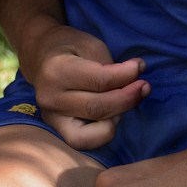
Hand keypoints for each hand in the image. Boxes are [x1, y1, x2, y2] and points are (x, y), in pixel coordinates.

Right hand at [20, 22, 149, 151]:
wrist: (41, 57)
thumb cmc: (70, 47)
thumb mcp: (90, 45)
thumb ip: (110, 65)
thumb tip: (135, 82)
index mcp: (56, 71)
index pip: (99, 81)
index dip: (125, 76)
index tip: (140, 67)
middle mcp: (50, 99)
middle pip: (98, 108)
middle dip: (128, 99)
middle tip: (145, 87)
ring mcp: (52, 118)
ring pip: (93, 132)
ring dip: (118, 117)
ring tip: (127, 99)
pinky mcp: (58, 130)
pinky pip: (85, 141)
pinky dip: (105, 131)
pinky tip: (113, 113)